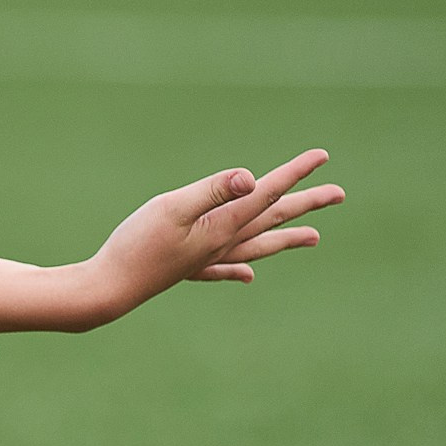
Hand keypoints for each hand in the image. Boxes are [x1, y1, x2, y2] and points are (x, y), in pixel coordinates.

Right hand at [80, 148, 344, 324]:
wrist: (107, 289)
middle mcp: (222, 245)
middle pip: (272, 219)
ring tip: (313, 238)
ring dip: (285, 239)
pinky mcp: (185, 270)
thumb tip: (251, 179)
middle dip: (306, 204)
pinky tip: (250, 276)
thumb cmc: (134, 246)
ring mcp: (205, 260)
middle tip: (338, 195)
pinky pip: (223, 270)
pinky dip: (239, 271)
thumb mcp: (170, 208)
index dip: (294, 173)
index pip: (266, 193)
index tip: (322, 156)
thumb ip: (211, 191)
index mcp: (222, 226)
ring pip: (257, 246)